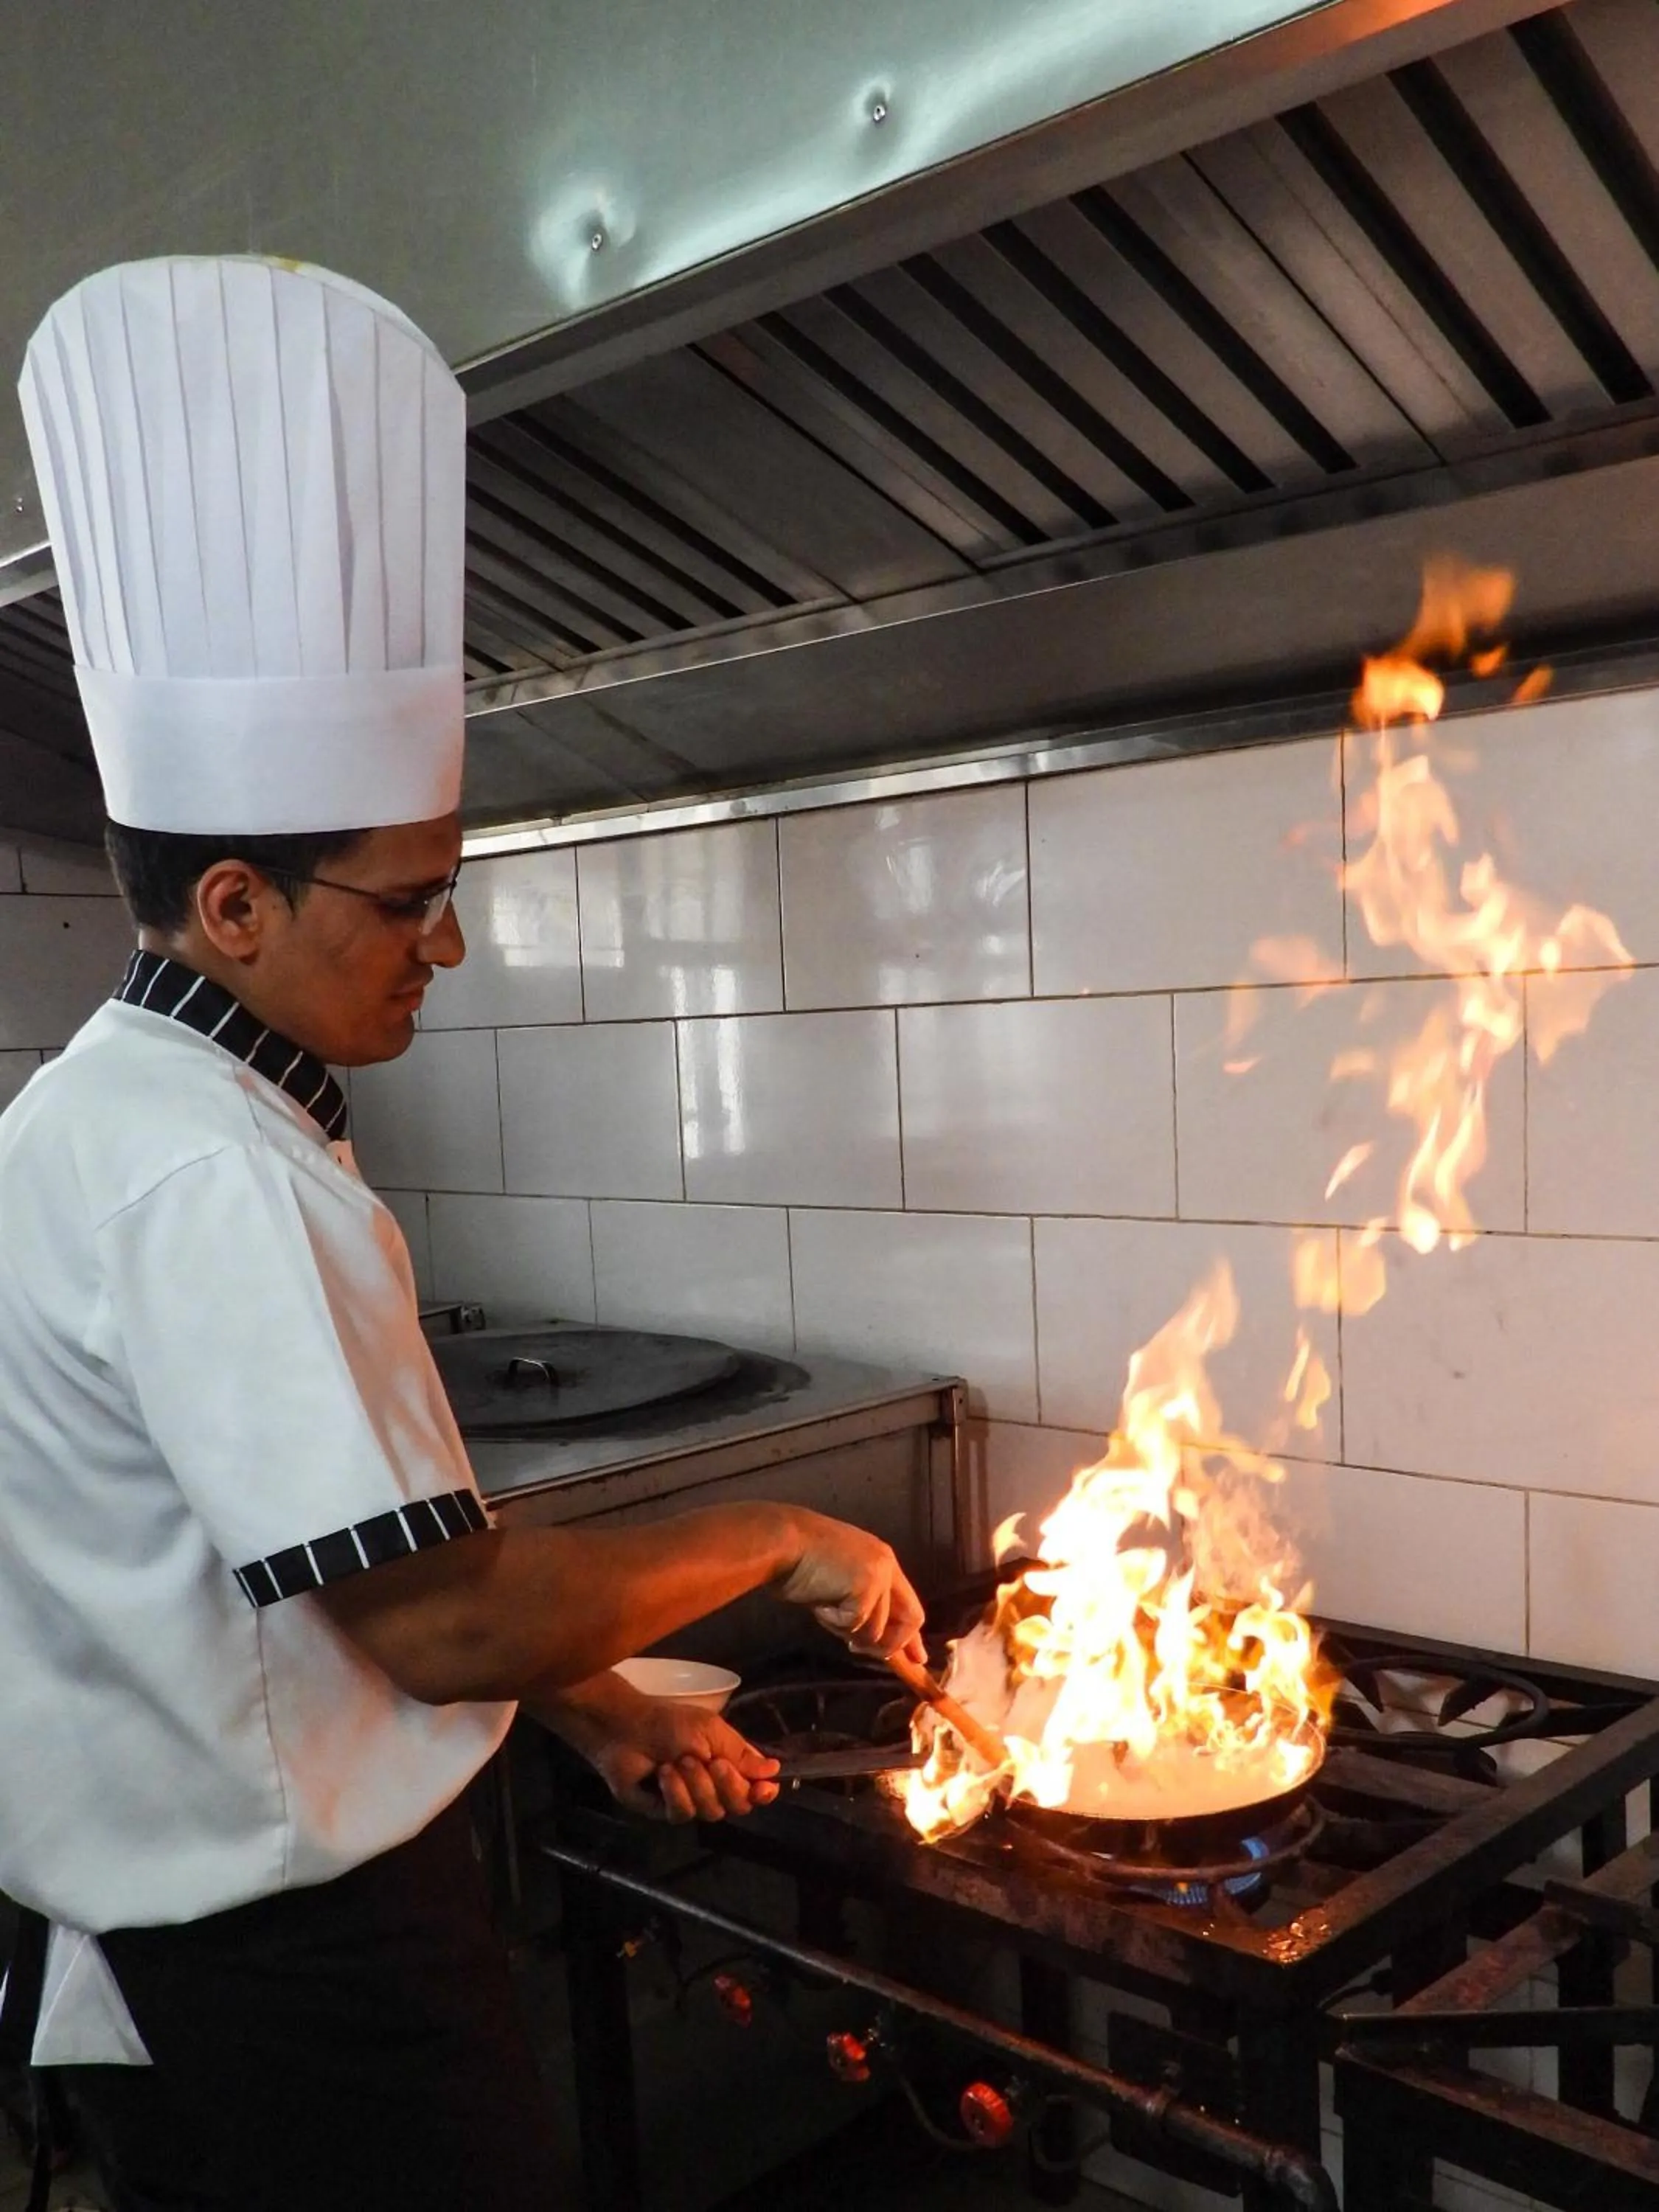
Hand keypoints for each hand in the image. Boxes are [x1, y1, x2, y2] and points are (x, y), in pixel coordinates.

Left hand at [541, 1674, 780, 1823]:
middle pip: (738, 1805)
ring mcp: (690, 1801)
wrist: (627, 1729)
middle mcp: (713, 1787)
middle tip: (713, 1763)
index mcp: (728, 1765)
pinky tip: (663, 1774)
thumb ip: (742, 1754)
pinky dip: (676, 1792)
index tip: (764, 1789)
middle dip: (728, 1785)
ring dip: (697, 1785)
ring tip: (679, 1761)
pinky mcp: (665, 1811)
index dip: (763, 1794)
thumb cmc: (670, 1723)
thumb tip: (774, 1770)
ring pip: (711, 1812)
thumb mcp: (712, 1731)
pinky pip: (683, 1814)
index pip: (754, 1790)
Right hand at [773, 1509, 926, 1660]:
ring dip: (848, 1631)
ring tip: (824, 1608)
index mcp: (882, 1560)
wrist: (783, 1541)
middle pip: (910, 1619)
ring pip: (876, 1630)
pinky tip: (820, 1603)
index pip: (909, 1604)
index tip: (917, 1660)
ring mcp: (879, 1576)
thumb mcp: (840, 1584)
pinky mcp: (865, 1589)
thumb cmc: (801, 1560)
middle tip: (861, 1649)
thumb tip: (871, 1641)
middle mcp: (887, 1565)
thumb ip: (862, 1606)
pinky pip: (856, 1626)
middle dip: (891, 1645)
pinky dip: (834, 1623)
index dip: (911, 1636)